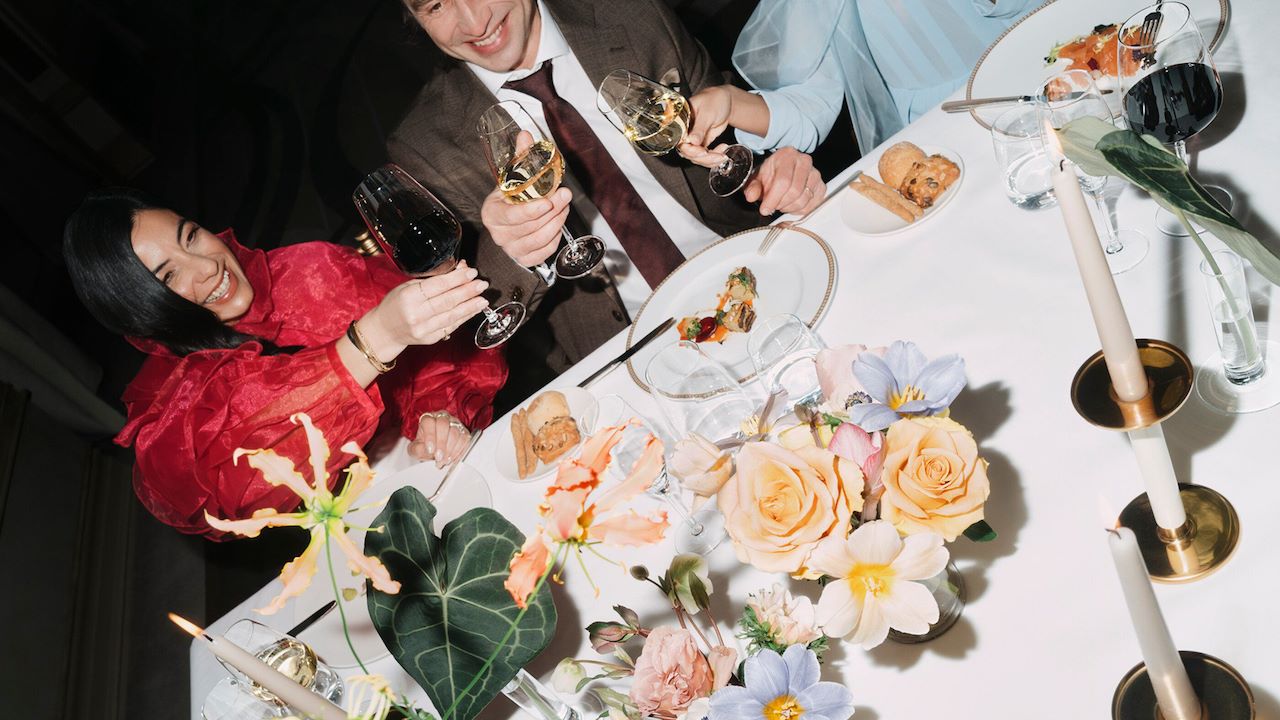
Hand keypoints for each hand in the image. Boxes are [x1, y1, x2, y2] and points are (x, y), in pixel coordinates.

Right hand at [363, 261, 489, 349]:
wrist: (384, 330)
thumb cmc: (396, 303)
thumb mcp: (409, 285)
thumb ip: (434, 278)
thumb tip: (461, 268)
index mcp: (409, 296)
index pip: (438, 286)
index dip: (457, 279)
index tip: (472, 272)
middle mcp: (416, 314)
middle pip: (447, 301)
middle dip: (468, 291)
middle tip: (482, 284)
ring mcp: (423, 328)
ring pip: (452, 316)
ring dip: (471, 306)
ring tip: (483, 299)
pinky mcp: (430, 339)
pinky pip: (451, 326)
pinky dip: (464, 317)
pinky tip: (474, 310)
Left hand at [409, 410, 470, 467]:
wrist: (435, 452)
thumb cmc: (425, 447)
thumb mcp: (416, 450)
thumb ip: (417, 449)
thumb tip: (427, 449)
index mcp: (428, 419)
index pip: (429, 422)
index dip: (430, 436)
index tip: (430, 450)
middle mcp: (442, 418)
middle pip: (443, 425)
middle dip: (441, 443)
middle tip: (438, 457)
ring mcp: (455, 423)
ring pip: (455, 432)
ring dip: (450, 449)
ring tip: (444, 460)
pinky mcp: (464, 432)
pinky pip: (464, 439)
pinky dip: (459, 451)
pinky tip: (452, 458)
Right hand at [481, 185, 571, 266]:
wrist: (507, 213)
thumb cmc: (510, 198)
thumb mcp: (513, 185)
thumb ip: (532, 185)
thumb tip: (559, 190)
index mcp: (491, 214)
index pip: (512, 215)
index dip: (532, 210)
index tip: (548, 203)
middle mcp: (499, 235)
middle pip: (531, 226)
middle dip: (553, 210)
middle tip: (564, 197)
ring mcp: (511, 249)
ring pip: (540, 239)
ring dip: (557, 222)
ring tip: (563, 208)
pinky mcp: (524, 259)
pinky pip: (546, 251)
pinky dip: (556, 238)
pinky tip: (558, 226)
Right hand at [679, 86, 732, 167]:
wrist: (725, 101)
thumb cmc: (714, 100)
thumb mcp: (707, 113)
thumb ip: (699, 128)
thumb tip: (692, 140)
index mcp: (681, 122)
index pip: (680, 142)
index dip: (691, 151)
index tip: (703, 152)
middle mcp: (685, 132)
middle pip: (688, 153)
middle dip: (704, 158)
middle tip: (717, 156)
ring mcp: (693, 139)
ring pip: (697, 158)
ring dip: (710, 160)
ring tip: (723, 155)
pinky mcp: (702, 143)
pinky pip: (704, 157)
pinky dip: (714, 158)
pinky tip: (723, 150)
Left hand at [743, 147, 824, 215]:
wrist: (784, 169)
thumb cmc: (771, 173)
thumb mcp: (757, 178)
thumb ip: (752, 187)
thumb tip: (751, 196)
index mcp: (787, 155)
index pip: (783, 181)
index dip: (773, 199)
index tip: (765, 209)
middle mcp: (805, 161)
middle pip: (795, 192)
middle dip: (781, 204)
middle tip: (773, 206)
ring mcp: (815, 174)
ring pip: (804, 200)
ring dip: (789, 208)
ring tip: (781, 203)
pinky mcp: (821, 186)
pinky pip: (811, 205)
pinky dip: (799, 210)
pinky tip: (791, 205)